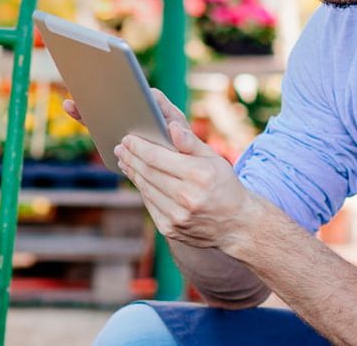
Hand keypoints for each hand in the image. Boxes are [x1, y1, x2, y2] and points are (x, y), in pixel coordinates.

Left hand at [74, 89, 262, 250]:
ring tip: (125, 160)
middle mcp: (187, 197)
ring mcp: (177, 216)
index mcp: (199, 176)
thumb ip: (190, 143)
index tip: (127, 139)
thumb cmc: (224, 186)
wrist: (236, 224)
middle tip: (120, 148)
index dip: (138, 147)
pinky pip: (149, 204)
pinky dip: (142, 189)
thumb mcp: (214, 159)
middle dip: (131, 158)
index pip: (157, 158)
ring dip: (132, 173)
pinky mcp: (170, 229)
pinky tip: (138, 179)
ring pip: (145, 189)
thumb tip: (171, 127)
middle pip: (147, 173)